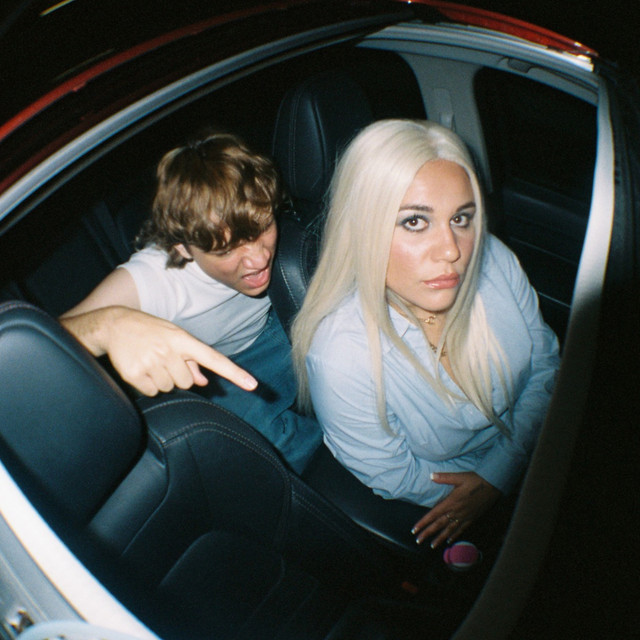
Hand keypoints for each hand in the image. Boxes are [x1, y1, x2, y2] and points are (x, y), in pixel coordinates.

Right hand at [62, 307, 257, 395]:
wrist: (114, 325)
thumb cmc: (151, 332)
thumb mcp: (173, 338)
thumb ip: (191, 360)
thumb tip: (203, 381)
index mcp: (183, 339)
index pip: (214, 359)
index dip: (234, 373)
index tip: (253, 385)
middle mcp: (169, 350)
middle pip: (187, 382)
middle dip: (177, 375)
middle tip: (163, 360)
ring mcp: (152, 362)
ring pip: (170, 388)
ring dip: (162, 379)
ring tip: (150, 361)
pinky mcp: (135, 374)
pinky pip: (153, 392)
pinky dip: (148, 385)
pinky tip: (140, 368)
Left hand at [411, 472, 500, 548]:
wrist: (493, 486)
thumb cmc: (475, 480)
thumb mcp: (458, 477)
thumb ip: (444, 477)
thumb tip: (431, 476)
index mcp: (451, 502)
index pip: (433, 515)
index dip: (424, 523)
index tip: (415, 530)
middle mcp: (456, 512)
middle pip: (439, 525)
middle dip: (427, 533)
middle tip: (418, 541)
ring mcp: (464, 517)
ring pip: (449, 530)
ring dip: (439, 538)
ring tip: (432, 546)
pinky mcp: (471, 518)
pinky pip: (461, 530)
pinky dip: (454, 536)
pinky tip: (449, 541)